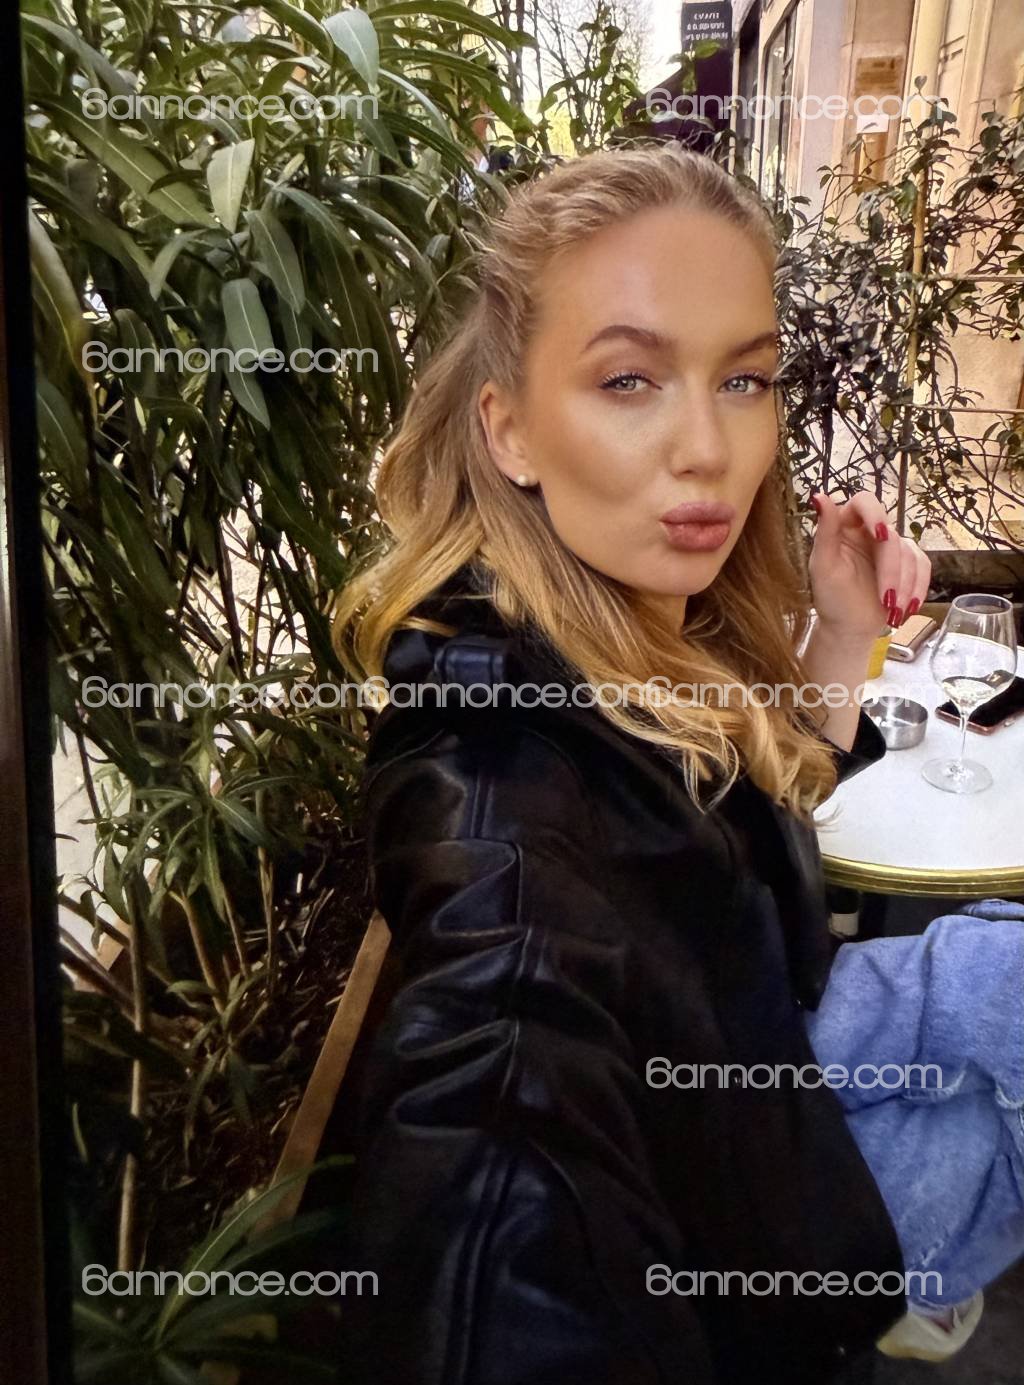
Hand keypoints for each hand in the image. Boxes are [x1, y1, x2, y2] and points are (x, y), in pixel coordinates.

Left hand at [808, 489, 931, 640]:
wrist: (849, 628)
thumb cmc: (831, 599)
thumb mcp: (823, 567)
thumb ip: (824, 532)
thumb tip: (818, 496)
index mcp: (844, 525)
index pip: (864, 501)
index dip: (875, 513)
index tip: (881, 535)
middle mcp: (868, 530)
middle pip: (892, 536)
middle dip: (891, 570)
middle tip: (886, 599)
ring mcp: (889, 545)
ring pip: (909, 553)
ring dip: (905, 584)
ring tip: (894, 610)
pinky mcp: (907, 562)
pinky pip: (923, 564)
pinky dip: (919, 586)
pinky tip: (909, 606)